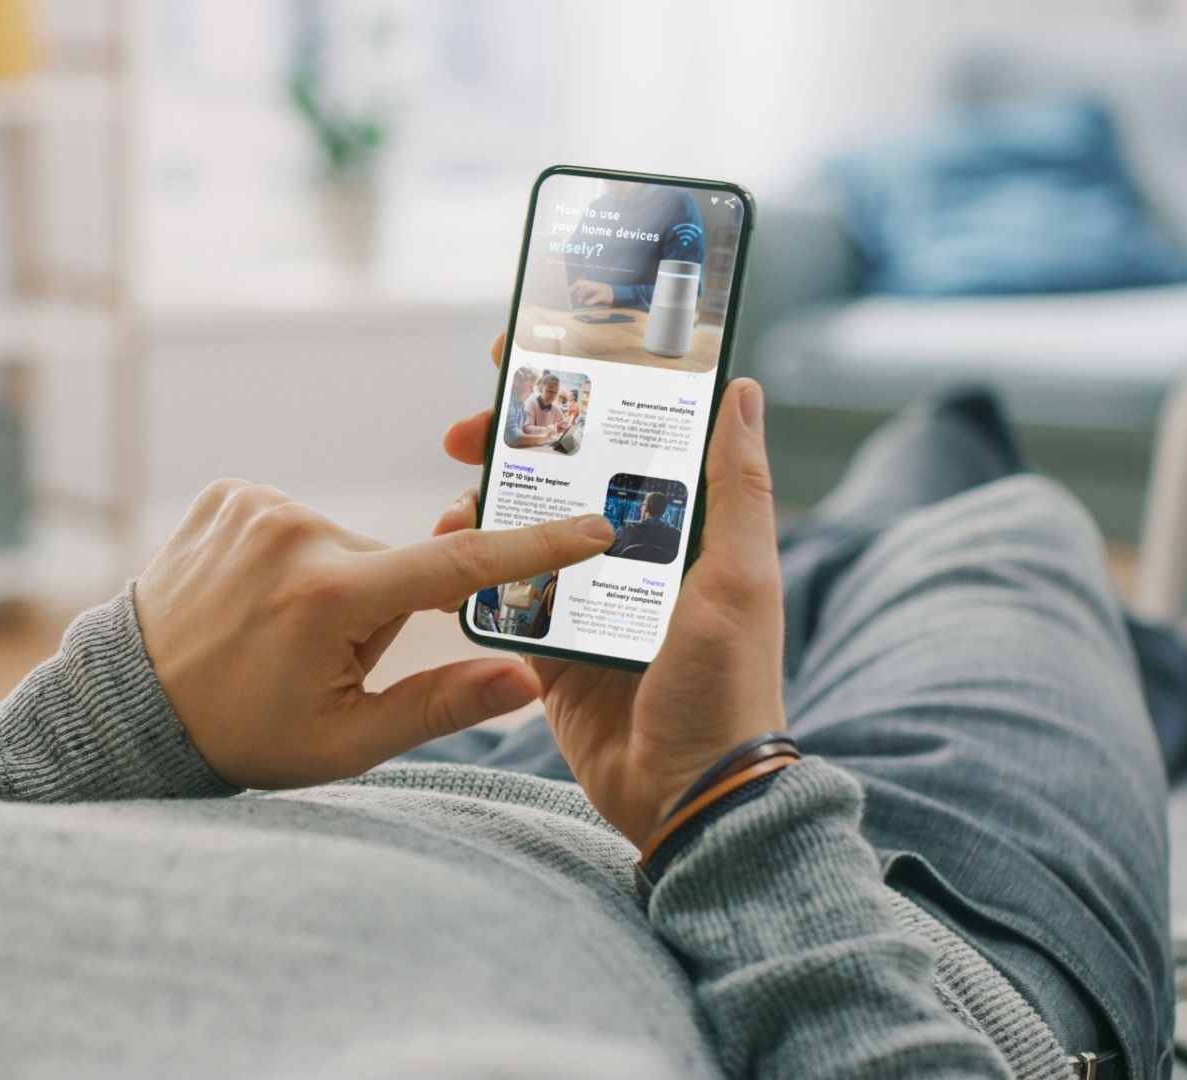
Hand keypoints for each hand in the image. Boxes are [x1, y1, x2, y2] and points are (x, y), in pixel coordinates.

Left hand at [136, 479, 615, 789]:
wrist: (133, 705)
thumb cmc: (244, 734)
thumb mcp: (345, 741)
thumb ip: (440, 706)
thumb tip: (527, 682)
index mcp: (329, 598)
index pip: (456, 567)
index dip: (533, 549)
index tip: (594, 525)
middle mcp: (294, 534)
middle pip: (391, 565)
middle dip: (378, 610)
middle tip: (320, 662)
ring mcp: (254, 505)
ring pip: (345, 544)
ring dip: (335, 584)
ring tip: (277, 632)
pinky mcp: (228, 493)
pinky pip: (297, 522)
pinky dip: (293, 558)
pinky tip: (253, 598)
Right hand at [434, 335, 785, 845]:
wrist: (687, 796)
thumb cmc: (728, 687)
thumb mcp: (740, 579)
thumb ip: (736, 488)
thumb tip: (741, 388)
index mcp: (682, 527)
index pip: (628, 436)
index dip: (583, 390)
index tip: (534, 352)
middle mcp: (629, 553)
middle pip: (559, 474)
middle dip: (508, 441)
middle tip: (463, 429)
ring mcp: (583, 598)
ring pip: (518, 527)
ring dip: (481, 503)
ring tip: (452, 498)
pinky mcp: (547, 647)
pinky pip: (500, 594)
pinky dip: (469, 571)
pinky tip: (445, 555)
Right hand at [569, 280, 613, 306]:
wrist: (616, 293)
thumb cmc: (610, 293)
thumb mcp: (602, 296)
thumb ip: (594, 299)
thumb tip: (586, 303)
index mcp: (591, 284)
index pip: (579, 283)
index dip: (572, 287)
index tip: (568, 292)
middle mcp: (590, 285)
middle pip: (579, 286)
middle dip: (574, 292)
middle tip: (571, 298)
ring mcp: (592, 288)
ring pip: (582, 290)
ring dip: (579, 295)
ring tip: (579, 302)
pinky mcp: (594, 292)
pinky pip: (586, 293)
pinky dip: (583, 296)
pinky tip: (583, 301)